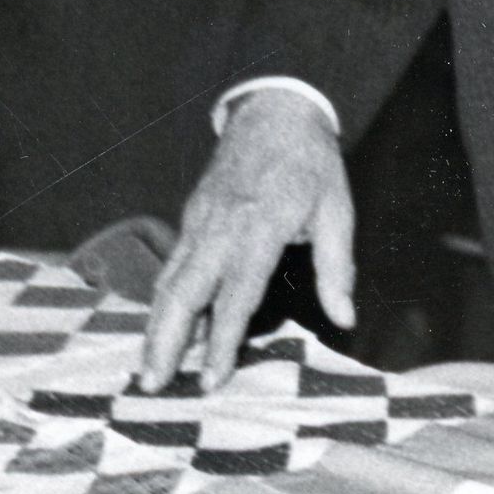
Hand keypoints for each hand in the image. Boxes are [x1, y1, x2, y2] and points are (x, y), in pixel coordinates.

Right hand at [139, 90, 353, 391]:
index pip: (235, 295)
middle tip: (155, 386)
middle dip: (166, 342)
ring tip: (148, 369)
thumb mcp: (336, 209)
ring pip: (169, 280)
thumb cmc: (311, 162)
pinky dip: (163, 300)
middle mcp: (221, 226)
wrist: (274, 107)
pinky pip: (173, 264)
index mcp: (260, 226)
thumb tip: (345, 318)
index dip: (222, 341)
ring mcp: (200, 218)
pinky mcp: (192, 213)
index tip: (212, 380)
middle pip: (183, 292)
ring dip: (155, 326)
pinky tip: (162, 327)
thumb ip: (337, 267)